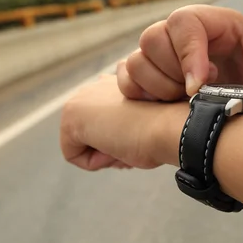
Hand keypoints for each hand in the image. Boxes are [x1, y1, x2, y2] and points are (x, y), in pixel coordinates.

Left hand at [60, 75, 184, 170]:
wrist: (172, 125)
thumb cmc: (171, 127)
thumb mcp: (152, 121)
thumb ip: (133, 121)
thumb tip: (118, 137)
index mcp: (117, 81)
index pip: (112, 125)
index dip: (129, 137)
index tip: (148, 130)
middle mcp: (94, 86)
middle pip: (97, 136)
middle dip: (115, 145)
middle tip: (138, 137)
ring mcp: (79, 100)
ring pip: (88, 146)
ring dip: (109, 153)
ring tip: (130, 140)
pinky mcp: (70, 119)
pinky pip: (76, 156)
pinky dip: (98, 161)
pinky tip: (117, 145)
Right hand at [117, 4, 242, 107]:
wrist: (234, 86)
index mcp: (210, 22)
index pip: (184, 22)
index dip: (187, 54)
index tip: (198, 86)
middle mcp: (177, 30)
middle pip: (152, 38)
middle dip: (172, 74)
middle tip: (195, 94)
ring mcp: (156, 48)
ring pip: (135, 60)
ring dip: (157, 88)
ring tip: (183, 100)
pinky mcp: (142, 67)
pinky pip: (125, 77)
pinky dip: (141, 95)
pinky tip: (166, 104)